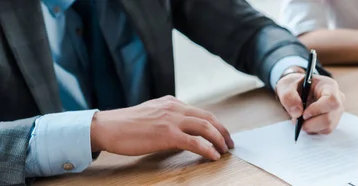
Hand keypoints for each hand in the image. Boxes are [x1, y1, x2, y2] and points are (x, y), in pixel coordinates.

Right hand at [90, 96, 233, 159]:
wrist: (107, 127)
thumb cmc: (125, 125)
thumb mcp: (152, 113)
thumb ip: (168, 117)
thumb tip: (182, 130)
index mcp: (172, 102)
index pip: (201, 112)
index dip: (216, 124)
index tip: (222, 134)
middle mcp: (175, 107)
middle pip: (209, 118)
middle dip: (223, 131)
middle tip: (230, 143)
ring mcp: (171, 120)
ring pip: (205, 127)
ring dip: (219, 140)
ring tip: (224, 150)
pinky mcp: (167, 134)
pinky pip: (195, 142)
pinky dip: (208, 149)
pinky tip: (213, 156)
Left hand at [276, 68, 344, 133]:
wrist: (298, 90)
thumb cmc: (294, 85)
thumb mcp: (286, 86)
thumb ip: (288, 96)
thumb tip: (297, 113)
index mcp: (329, 86)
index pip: (331, 100)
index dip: (318, 110)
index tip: (303, 114)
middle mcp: (338, 99)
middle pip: (329, 118)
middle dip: (310, 123)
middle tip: (296, 120)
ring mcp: (337, 111)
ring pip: (327, 127)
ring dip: (310, 127)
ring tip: (300, 119)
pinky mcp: (333, 121)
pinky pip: (324, 131)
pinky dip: (313, 129)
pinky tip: (306, 121)